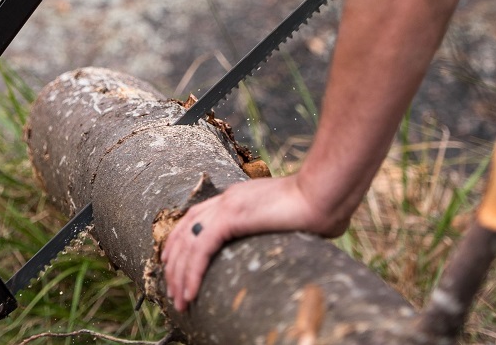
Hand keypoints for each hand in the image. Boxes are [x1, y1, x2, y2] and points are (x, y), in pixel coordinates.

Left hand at [161, 174, 347, 312]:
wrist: (324, 194)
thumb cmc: (318, 209)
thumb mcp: (288, 223)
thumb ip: (276, 232)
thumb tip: (287, 248)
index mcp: (236, 198)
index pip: (195, 217)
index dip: (179, 240)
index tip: (171, 263)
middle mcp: (226, 199)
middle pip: (185, 231)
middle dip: (174, 264)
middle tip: (173, 291)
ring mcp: (226, 205)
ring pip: (188, 243)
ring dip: (179, 274)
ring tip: (179, 300)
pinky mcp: (231, 217)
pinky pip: (200, 249)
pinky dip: (191, 272)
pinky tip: (190, 292)